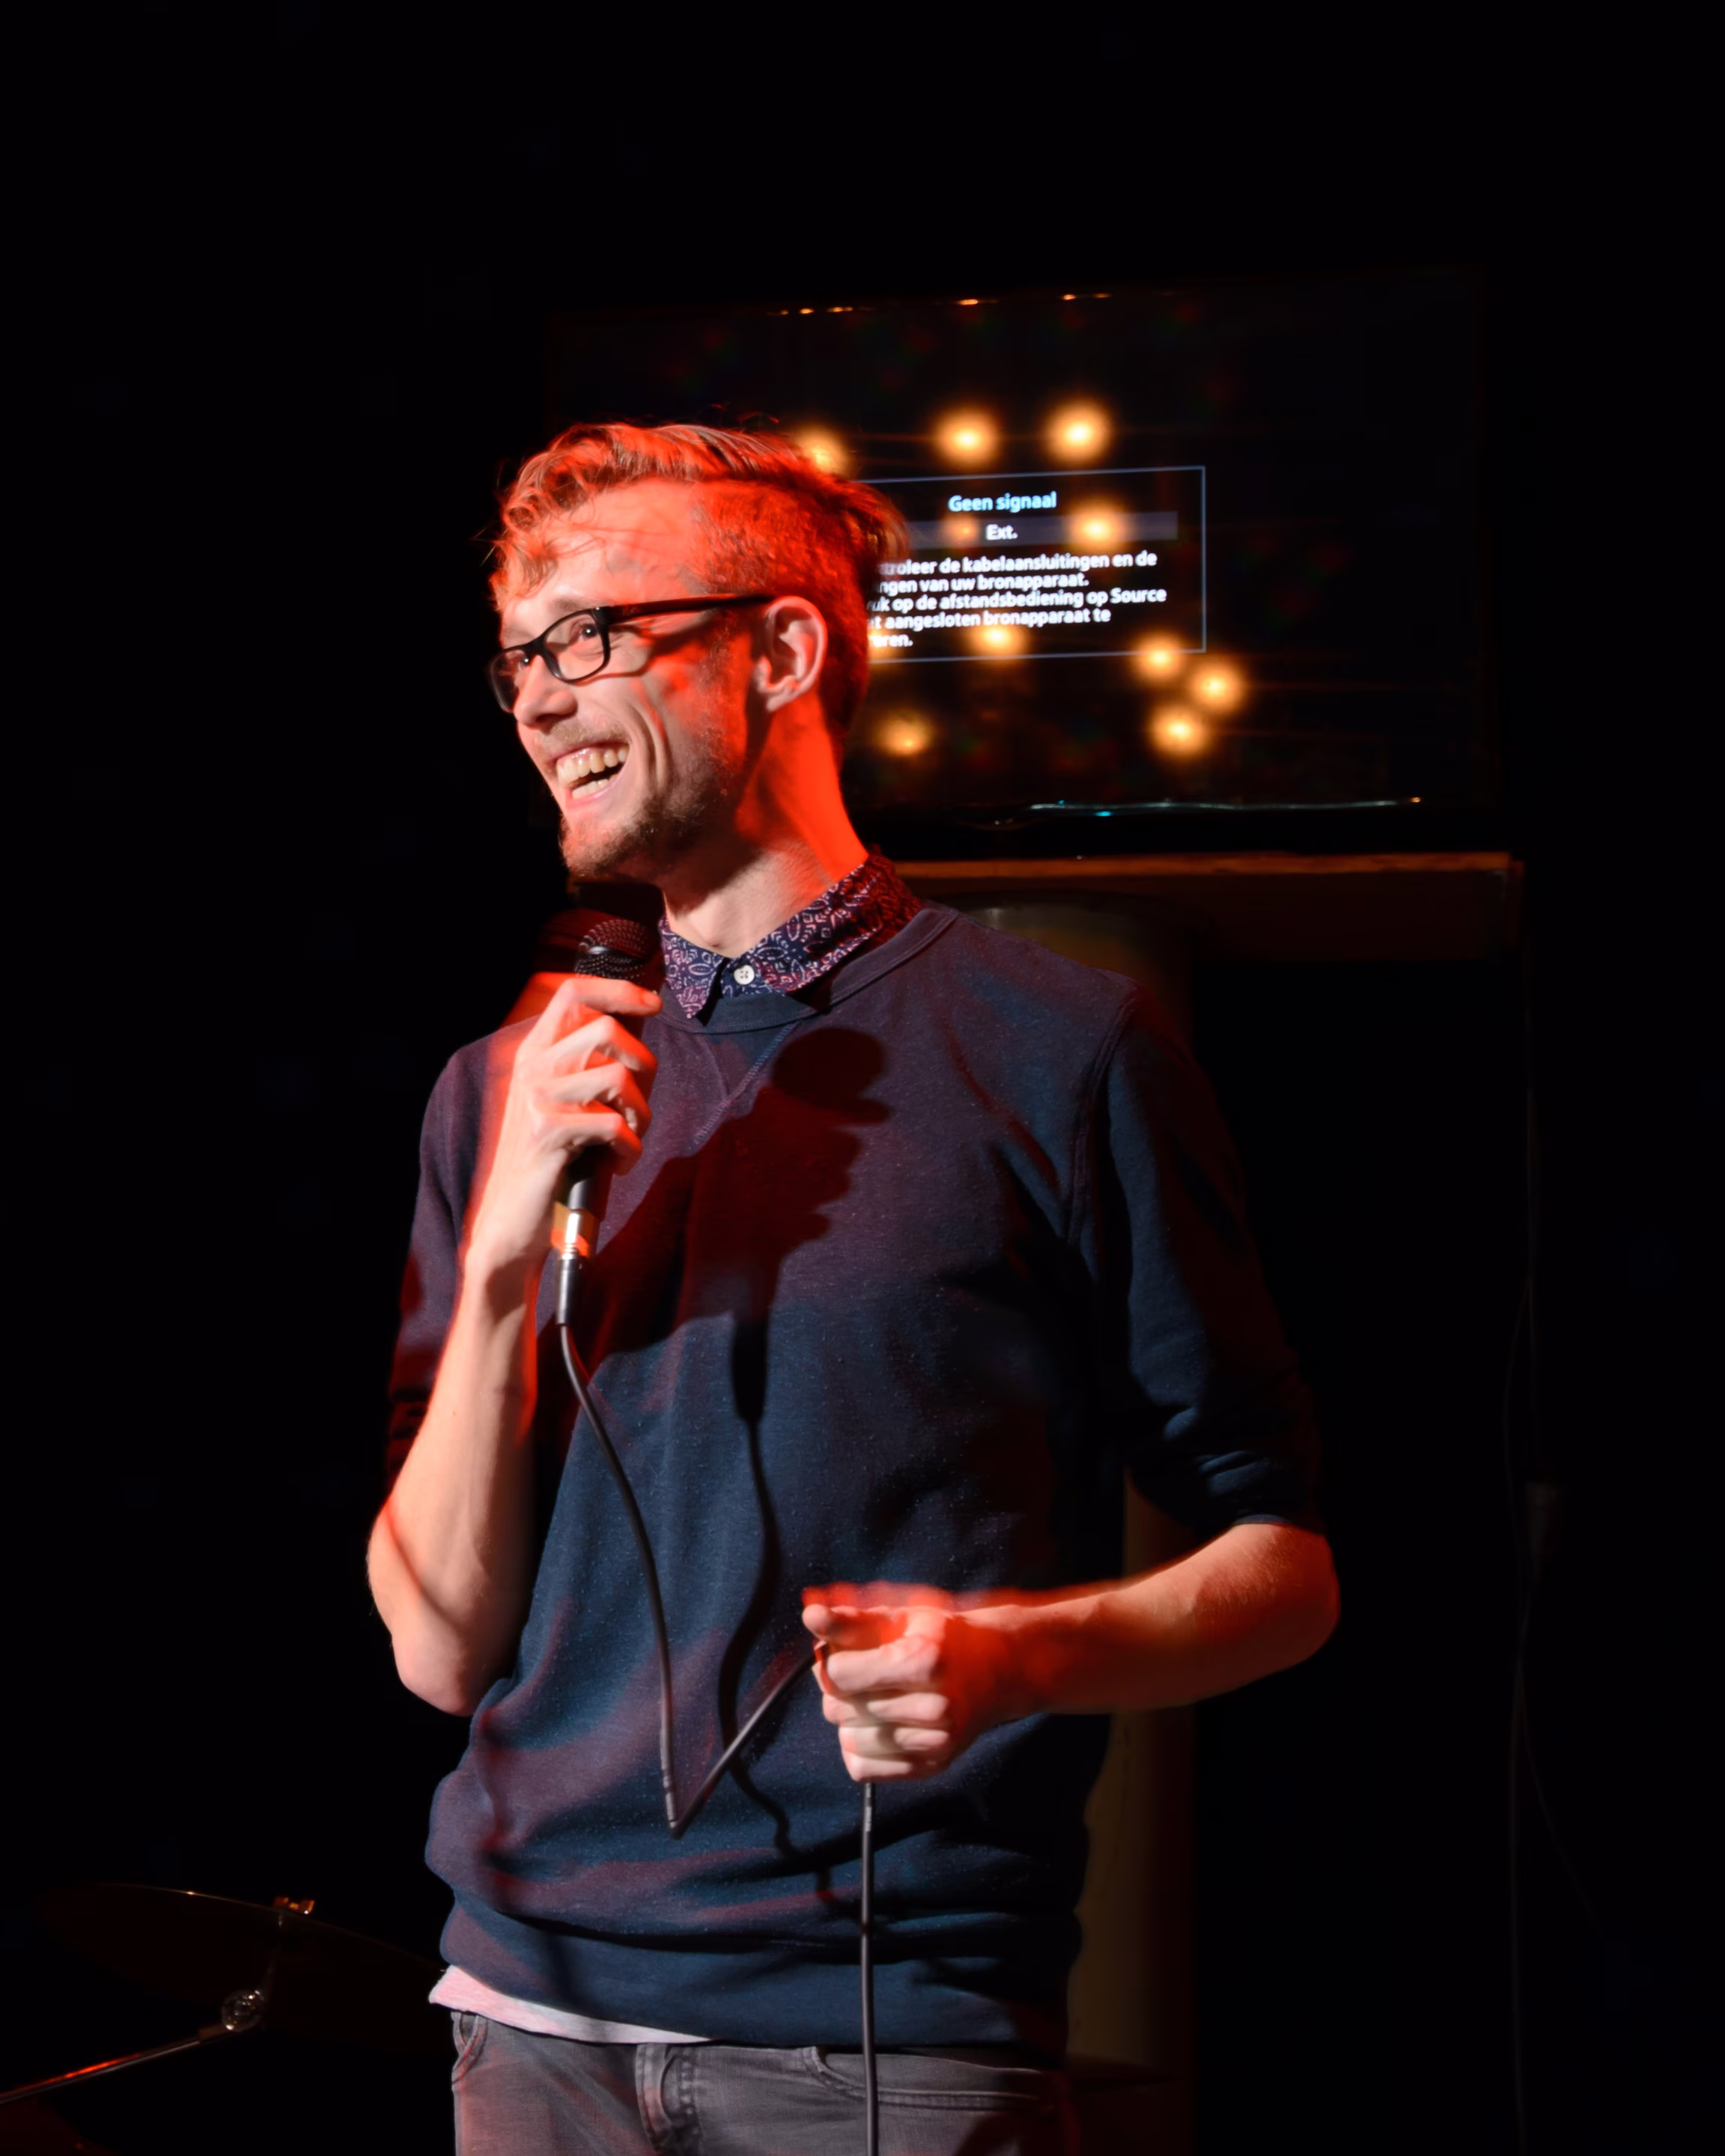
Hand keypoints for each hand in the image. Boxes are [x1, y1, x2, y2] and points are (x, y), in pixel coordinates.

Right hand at [466, 973, 658, 1283]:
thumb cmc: (553, 1160)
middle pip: (607, 1030)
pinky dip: (630, 1149)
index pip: (571, 992)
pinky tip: (619, 1163)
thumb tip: (640, 1030)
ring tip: (630, 1139)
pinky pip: (614, 1124)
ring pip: (618, 1076)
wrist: (513, 1219)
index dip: (617, 990)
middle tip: (638, 1107)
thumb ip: (590, 1065)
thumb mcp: (566, 1102)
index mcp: (534, 1052)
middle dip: (643, 1067)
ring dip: (640, 1114)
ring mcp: (536, 1097)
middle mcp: (531, 1067)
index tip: (652, 1004)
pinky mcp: (548, 1132)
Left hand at [801, 1583, 1027, 1782]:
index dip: (833, 1662)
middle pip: (840, 1709)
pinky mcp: (932, 1767)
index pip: (840, 1675)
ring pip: (848, 1741)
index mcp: (925, 1660)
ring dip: (849, 1720)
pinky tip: (877, 1725)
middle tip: (862, 1674)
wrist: (996, 1670)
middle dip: (839, 1690)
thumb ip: (851, 1619)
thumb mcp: (900, 1617)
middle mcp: (935, 1706)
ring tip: (873, 1699)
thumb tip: (809, 1614)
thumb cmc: (941, 1638)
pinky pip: (862, 1769)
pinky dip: (858, 1748)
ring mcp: (936, 1742)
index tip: (847, 1653)